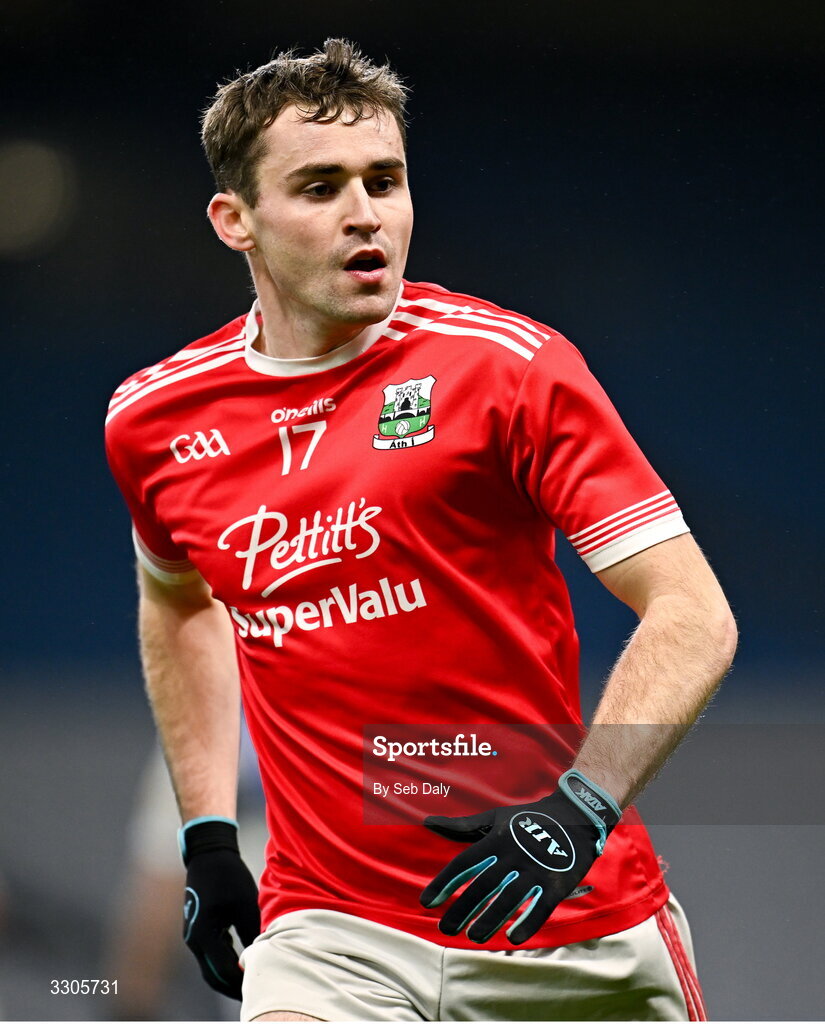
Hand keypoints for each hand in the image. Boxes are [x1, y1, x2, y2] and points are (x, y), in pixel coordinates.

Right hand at [180, 818, 260, 999]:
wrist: (208, 853)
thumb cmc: (228, 876)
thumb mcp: (245, 905)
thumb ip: (253, 934)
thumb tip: (264, 957)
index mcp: (204, 936)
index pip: (224, 973)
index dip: (243, 984)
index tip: (263, 986)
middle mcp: (194, 941)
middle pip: (214, 977)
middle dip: (234, 988)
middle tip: (257, 994)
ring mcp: (194, 936)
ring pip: (211, 968)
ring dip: (229, 977)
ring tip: (252, 981)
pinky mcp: (198, 929)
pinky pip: (211, 954)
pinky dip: (225, 963)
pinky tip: (243, 962)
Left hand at [419, 769, 620, 943]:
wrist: (575, 815)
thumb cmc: (527, 818)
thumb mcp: (494, 818)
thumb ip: (461, 826)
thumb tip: (427, 822)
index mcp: (496, 839)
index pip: (464, 863)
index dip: (444, 883)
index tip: (426, 901)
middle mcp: (514, 854)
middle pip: (483, 886)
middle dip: (462, 909)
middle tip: (444, 929)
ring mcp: (536, 869)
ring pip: (509, 899)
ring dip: (490, 920)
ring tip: (473, 938)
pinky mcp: (557, 883)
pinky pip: (541, 907)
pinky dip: (528, 923)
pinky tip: (512, 938)